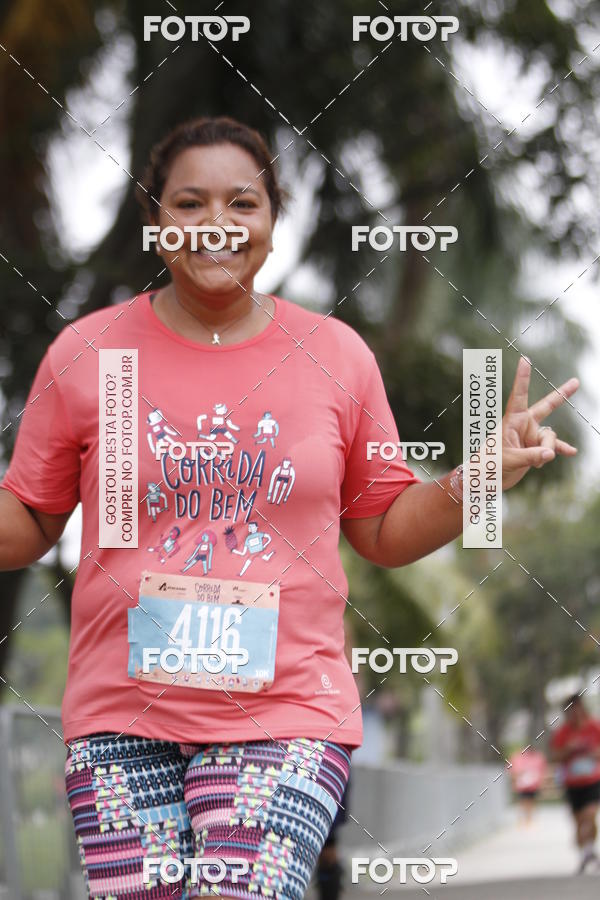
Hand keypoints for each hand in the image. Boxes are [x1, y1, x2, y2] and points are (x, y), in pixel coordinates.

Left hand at [502, 356, 578, 490]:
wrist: (486, 480)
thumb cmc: (490, 465)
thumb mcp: (510, 459)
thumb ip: (532, 456)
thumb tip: (552, 453)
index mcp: (512, 420)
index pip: (519, 395)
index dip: (522, 377)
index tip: (525, 359)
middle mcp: (523, 425)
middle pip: (546, 407)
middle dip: (562, 395)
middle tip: (576, 382)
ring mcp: (530, 437)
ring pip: (550, 438)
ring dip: (547, 450)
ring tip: (536, 463)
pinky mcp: (535, 449)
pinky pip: (552, 448)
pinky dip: (560, 449)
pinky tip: (572, 452)